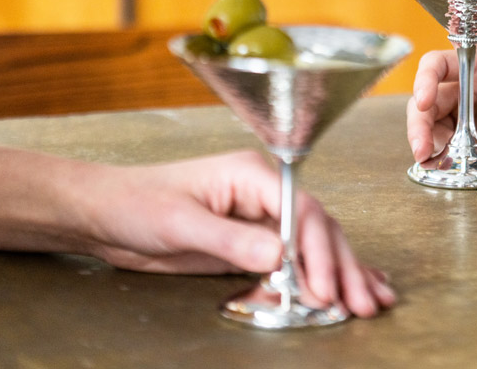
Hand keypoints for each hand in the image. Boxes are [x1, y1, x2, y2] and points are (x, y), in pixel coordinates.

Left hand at [81, 150, 394, 317]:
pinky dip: (323, 275)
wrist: (108, 214)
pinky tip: (349, 287)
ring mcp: (262, 219)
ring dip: (343, 274)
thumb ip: (230, 239)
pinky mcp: (254, 244)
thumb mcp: (181, 223)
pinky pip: (296, 259)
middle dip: (342, 266)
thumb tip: (279, 255)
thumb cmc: (136, 203)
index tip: (323, 285)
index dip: (317, 249)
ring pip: (316, 245)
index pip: (300, 210)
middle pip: (318, 228)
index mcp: (251, 175)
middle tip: (360, 301)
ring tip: (368, 301)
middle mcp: (265, 193)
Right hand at [407, 46, 476, 160]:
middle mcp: (473, 83)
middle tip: (423, 153)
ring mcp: (474, 105)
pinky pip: (454, 138)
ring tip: (448, 164)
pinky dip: (453, 153)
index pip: (442, 63)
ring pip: (436, 122)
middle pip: (431, 99)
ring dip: (435, 144)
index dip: (425, 80)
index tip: (423, 102)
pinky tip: (470, 162)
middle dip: (420, 126)